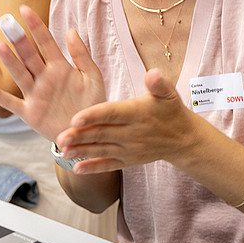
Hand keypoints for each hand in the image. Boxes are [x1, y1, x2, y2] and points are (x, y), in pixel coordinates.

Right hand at [0, 5, 106, 143]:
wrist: (88, 131)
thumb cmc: (91, 103)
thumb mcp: (92, 77)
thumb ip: (82, 55)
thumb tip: (71, 30)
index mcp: (60, 67)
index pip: (46, 42)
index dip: (36, 26)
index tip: (25, 9)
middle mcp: (44, 78)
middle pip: (28, 55)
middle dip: (18, 39)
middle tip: (6, 21)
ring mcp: (35, 95)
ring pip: (19, 74)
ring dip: (9, 61)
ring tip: (0, 45)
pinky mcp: (29, 113)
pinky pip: (10, 103)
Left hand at [54, 68, 197, 173]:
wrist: (183, 139)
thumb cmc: (171, 110)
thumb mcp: (169, 93)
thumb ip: (158, 83)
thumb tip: (153, 73)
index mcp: (137, 113)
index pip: (112, 114)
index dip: (93, 116)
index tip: (75, 118)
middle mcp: (132, 133)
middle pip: (102, 134)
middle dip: (80, 136)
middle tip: (60, 137)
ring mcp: (130, 150)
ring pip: (102, 150)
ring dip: (82, 152)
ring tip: (62, 152)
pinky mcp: (129, 161)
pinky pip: (109, 165)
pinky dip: (93, 168)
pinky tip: (76, 169)